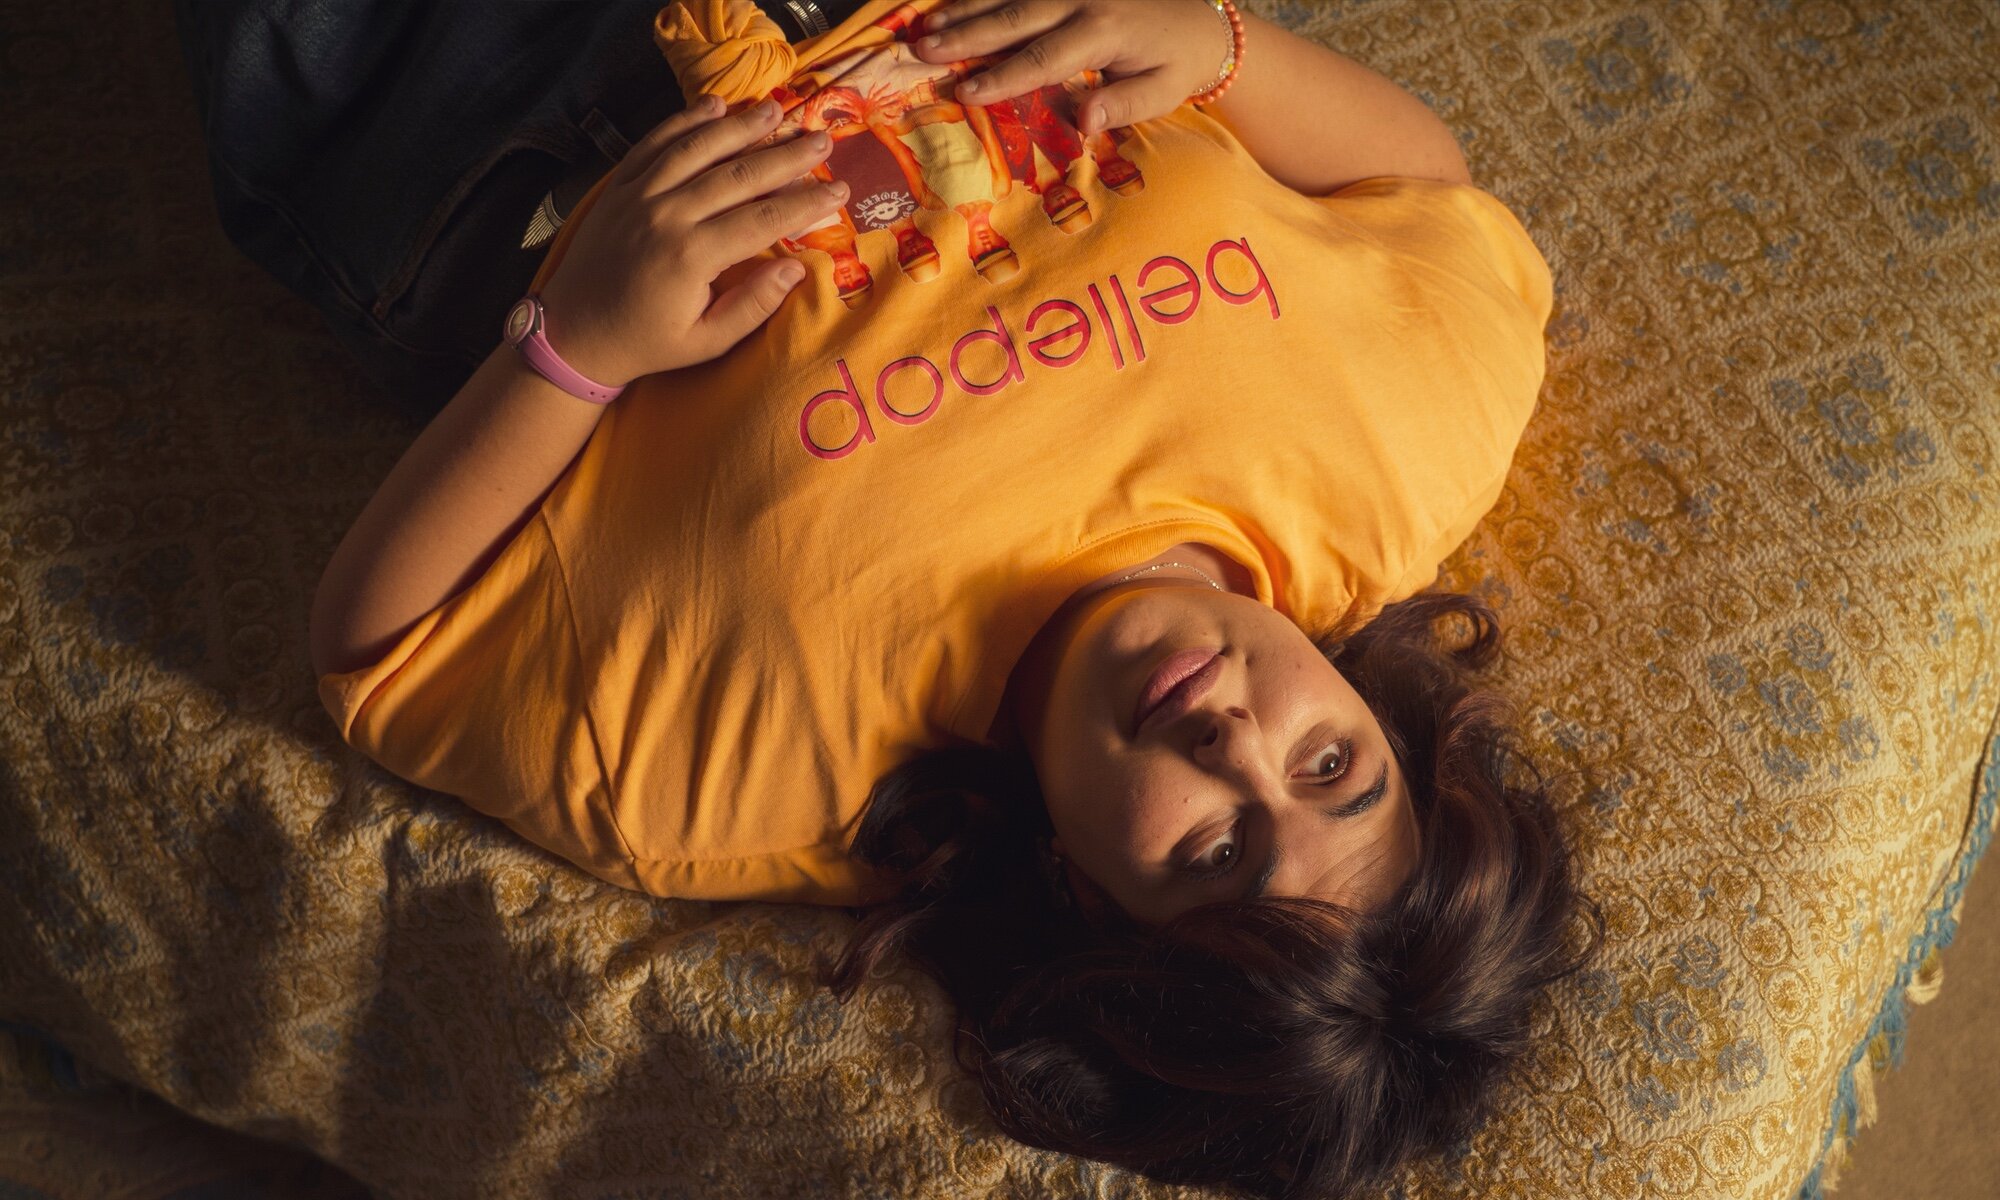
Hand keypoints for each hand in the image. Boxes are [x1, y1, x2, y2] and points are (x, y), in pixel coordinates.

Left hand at [535, 96, 848, 384]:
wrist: (572, 333)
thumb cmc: (646, 343)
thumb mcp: (705, 341)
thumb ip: (752, 306)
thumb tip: (796, 268)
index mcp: (692, 257)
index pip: (764, 220)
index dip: (806, 203)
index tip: (839, 189)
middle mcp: (667, 215)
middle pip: (739, 175)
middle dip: (786, 155)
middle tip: (823, 139)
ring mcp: (639, 194)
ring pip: (698, 149)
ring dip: (741, 127)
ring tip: (777, 111)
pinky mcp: (619, 186)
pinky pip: (655, 144)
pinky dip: (684, 121)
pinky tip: (715, 106)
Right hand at [911, 0, 1230, 135]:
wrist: (1200, 22)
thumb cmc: (1176, 65)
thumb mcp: (1162, 92)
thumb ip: (1123, 105)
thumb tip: (1085, 122)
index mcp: (1104, 30)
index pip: (1043, 57)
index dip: (1002, 76)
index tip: (964, 93)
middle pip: (1014, 17)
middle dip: (966, 35)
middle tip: (923, 52)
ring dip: (962, 9)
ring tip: (922, 28)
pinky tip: (946, 4)